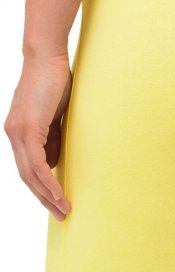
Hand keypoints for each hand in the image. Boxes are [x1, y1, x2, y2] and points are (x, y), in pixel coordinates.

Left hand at [4, 52, 72, 219]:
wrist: (46, 57)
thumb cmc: (54, 81)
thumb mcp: (54, 117)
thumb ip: (52, 139)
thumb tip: (54, 163)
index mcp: (18, 132)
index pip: (27, 167)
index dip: (40, 188)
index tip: (56, 202)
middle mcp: (13, 134)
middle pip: (26, 176)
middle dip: (44, 198)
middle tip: (61, 214)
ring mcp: (17, 132)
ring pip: (30, 174)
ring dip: (48, 195)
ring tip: (64, 209)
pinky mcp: (27, 129)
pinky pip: (36, 164)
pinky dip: (48, 181)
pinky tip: (58, 194)